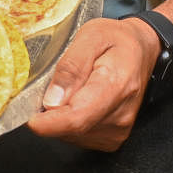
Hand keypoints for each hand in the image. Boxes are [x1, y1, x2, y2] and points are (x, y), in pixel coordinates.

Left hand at [27, 16, 159, 150]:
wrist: (142, 49)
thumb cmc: (116, 39)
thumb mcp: (90, 36)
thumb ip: (71, 67)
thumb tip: (52, 100)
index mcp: (115, 86)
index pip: (78, 117)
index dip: (50, 123)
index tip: (30, 120)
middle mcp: (120, 115)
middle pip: (73, 128)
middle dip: (52, 114)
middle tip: (51, 87)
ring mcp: (119, 129)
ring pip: (73, 135)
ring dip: (61, 118)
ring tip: (69, 89)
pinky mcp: (113, 137)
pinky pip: (80, 137)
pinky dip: (70, 123)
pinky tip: (76, 101)